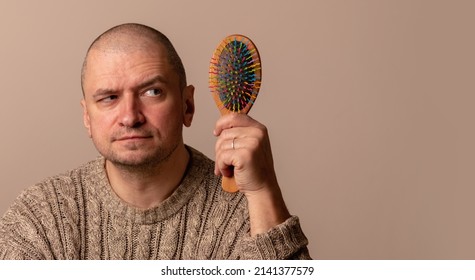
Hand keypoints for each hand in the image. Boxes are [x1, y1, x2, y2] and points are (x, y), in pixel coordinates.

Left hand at [214, 113, 289, 234]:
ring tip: (228, 168)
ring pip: (221, 145)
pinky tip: (229, 172)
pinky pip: (222, 156)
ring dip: (220, 159)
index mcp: (259, 129)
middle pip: (225, 133)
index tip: (216, 132)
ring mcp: (252, 144)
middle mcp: (257, 134)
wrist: (263, 189)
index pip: (234, 117)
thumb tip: (219, 128)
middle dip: (219, 149)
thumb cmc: (254, 169)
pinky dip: (221, 166)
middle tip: (224, 162)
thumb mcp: (251, 146)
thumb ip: (240, 134)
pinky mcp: (245, 155)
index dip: (221, 123)